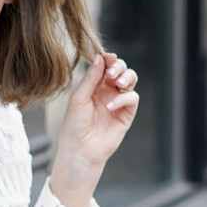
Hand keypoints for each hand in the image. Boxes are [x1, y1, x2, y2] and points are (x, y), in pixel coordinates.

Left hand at [55, 51, 139, 180]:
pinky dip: (123, 98)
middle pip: (120, 69)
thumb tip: (100, 57)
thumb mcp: (79, 97)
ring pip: (130, 80)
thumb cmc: (74, 125)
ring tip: (117, 83)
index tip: (108, 57)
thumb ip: (91, 77)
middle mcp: (107, 92)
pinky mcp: (126, 114)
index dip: (109, 59)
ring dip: (126, 77)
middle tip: (111, 73)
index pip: (106, 66)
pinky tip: (110, 106)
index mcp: (94, 86)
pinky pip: (132, 98)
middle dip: (119, 66)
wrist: (80, 149)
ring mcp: (118, 102)